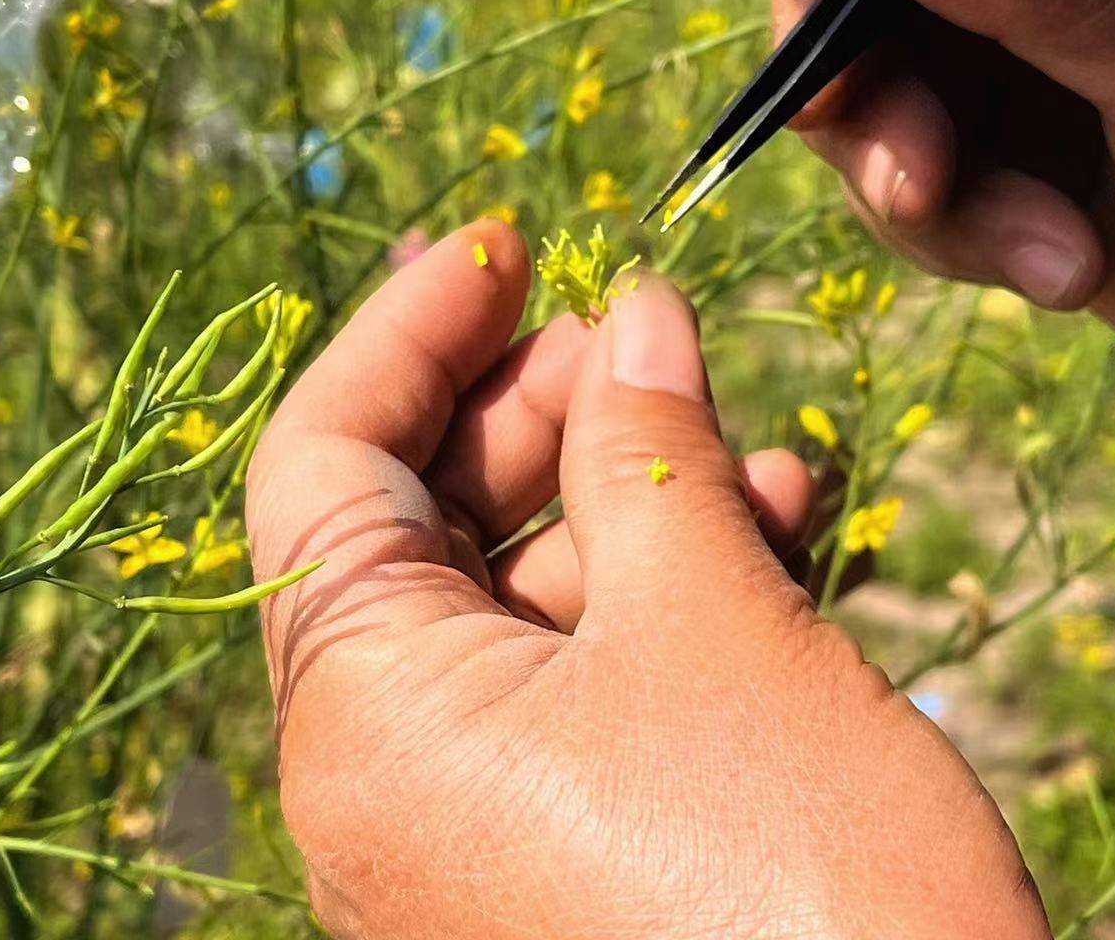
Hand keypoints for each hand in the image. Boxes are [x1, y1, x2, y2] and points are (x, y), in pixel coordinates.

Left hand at [247, 220, 1046, 939]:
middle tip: (657, 337)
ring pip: (539, 599)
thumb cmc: (795, 870)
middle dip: (549, 410)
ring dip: (644, 496)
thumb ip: (648, 449)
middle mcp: (396, 778)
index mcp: (366, 717)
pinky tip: (783, 530)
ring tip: (763, 446)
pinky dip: (679, 596)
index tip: (512, 243)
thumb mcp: (714, 619)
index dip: (410, 332)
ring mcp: (489, 825)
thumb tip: (634, 313)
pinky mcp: (585, 851)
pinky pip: (601, 683)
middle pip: (430, 526)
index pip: (319, 468)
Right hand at [776, 0, 1114, 545]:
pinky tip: (1071, 271)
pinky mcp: (1005, 155)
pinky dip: (965, 239)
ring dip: (930, 194)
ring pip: (869, 96)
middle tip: (924, 185)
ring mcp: (1021, 52)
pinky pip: (908, 184)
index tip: (831, 54)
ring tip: (1056, 257)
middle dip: (873, 97)